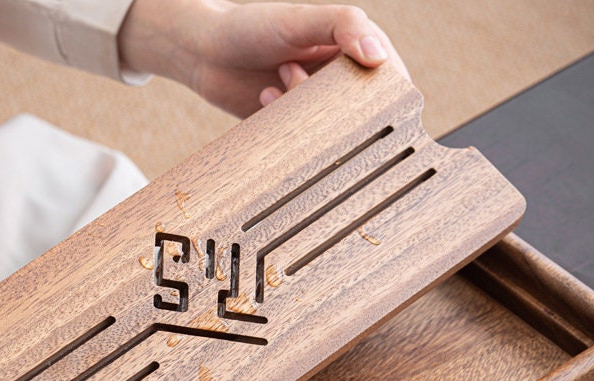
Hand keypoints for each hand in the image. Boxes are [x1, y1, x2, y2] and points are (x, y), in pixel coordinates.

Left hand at [118, 0, 408, 117]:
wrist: (204, 52)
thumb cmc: (253, 26)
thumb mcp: (300, 20)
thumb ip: (344, 27)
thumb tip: (379, 57)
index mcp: (352, 52)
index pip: (389, 82)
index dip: (384, 95)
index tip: (361, 98)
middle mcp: (338, 83)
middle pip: (360, 114)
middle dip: (335, 106)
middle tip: (299, 75)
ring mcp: (315, 110)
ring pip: (331, 133)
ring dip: (306, 112)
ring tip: (281, 75)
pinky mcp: (292, 132)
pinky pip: (302, 147)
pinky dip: (286, 128)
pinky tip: (265, 96)